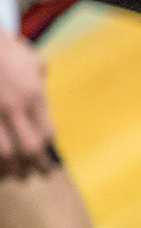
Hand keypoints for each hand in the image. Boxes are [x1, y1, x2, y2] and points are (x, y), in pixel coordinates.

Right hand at [0, 33, 56, 179]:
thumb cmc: (7, 50)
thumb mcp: (33, 60)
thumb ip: (41, 79)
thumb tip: (43, 93)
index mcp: (34, 96)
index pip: (46, 134)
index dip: (48, 152)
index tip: (49, 162)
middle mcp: (14, 109)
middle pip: (28, 148)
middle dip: (34, 165)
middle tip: (36, 175)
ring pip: (4, 153)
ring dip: (10, 169)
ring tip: (15, 177)